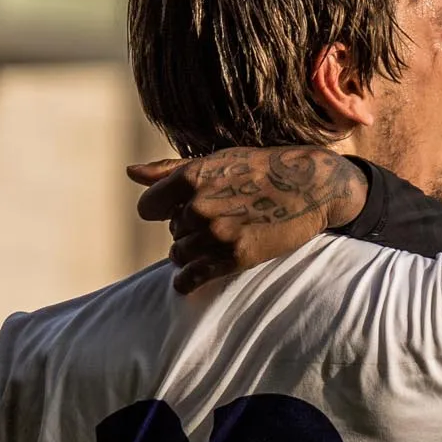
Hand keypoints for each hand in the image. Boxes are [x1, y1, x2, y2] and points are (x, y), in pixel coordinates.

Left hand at [130, 147, 366, 293]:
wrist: (310, 186)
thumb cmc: (261, 169)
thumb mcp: (216, 160)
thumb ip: (169, 170)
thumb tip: (130, 172)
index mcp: (191, 178)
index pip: (148, 208)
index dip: (164, 211)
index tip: (182, 212)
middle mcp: (199, 206)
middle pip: (170, 234)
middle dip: (186, 233)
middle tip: (213, 227)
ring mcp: (216, 233)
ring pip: (179, 256)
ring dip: (191, 255)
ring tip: (212, 247)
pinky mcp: (235, 256)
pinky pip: (193, 277)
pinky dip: (188, 281)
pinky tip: (192, 279)